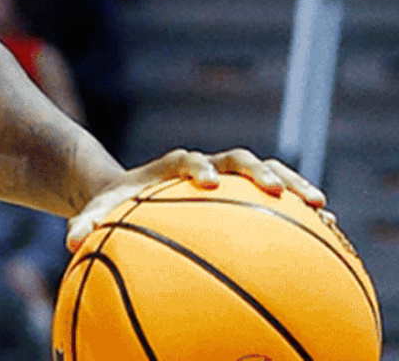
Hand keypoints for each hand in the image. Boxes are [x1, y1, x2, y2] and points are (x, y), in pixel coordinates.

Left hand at [66, 148, 327, 251]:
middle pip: (233, 158)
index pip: (185, 159)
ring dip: (289, 183)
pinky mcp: (239, 194)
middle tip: (274, 189)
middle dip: (255, 170)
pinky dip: (296, 204)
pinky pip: (273, 197)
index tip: (207, 180)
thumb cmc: (113, 206)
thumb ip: (85, 224)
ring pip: (262, 171)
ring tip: (320, 204)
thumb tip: (70, 241)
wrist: (123, 192)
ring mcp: (223, 177)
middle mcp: (201, 166)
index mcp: (169, 168)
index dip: (197, 166)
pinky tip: (328, 227)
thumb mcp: (97, 213)